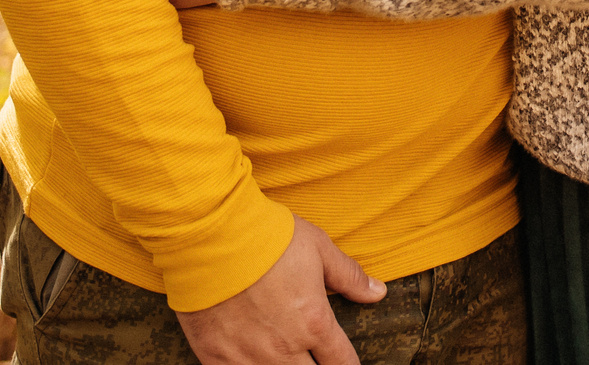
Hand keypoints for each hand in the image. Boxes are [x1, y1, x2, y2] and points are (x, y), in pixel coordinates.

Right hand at [176, 214, 386, 364]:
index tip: (345, 363)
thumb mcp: (318, 248)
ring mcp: (250, 358)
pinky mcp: (217, 359)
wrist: (210, 236)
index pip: (342, 363)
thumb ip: (349, 276)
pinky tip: (254, 361)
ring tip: (285, 357)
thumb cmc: (267, 237)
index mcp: (314, 323)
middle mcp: (285, 348)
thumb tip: (378, 293)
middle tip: (315, 357)